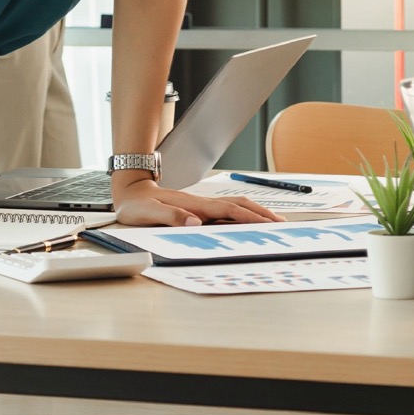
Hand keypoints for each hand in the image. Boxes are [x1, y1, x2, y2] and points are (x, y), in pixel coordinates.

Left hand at [112, 177, 283, 226]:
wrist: (131, 191)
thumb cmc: (137, 205)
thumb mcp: (148, 213)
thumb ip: (171, 217)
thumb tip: (196, 223)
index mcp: (195, 206)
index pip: (230, 211)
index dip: (251, 217)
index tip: (269, 224)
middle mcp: (203, 204)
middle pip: (241, 205)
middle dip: (262, 213)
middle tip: (282, 223)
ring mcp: (202, 205)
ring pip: (236, 206)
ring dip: (255, 212)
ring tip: (272, 221)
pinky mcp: (198, 209)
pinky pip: (227, 211)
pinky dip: (243, 214)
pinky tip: (247, 220)